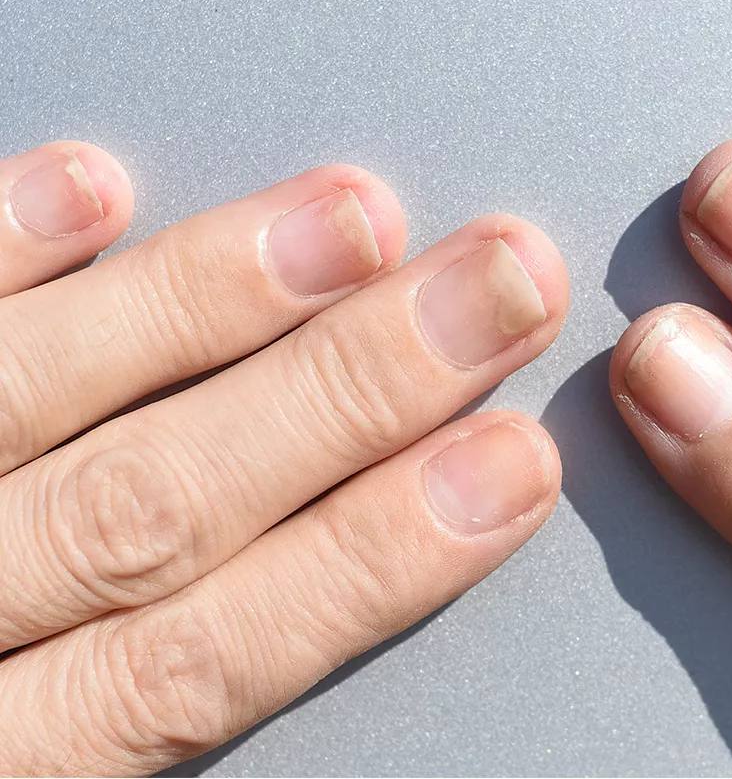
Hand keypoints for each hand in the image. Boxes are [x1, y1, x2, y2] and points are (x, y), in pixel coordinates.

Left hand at [0, 144, 567, 773]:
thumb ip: (113, 750)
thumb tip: (281, 635)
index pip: (201, 657)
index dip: (373, 560)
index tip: (509, 469)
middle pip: (149, 509)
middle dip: (347, 394)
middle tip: (493, 291)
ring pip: (19, 402)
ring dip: (199, 302)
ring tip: (354, 219)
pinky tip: (84, 183)